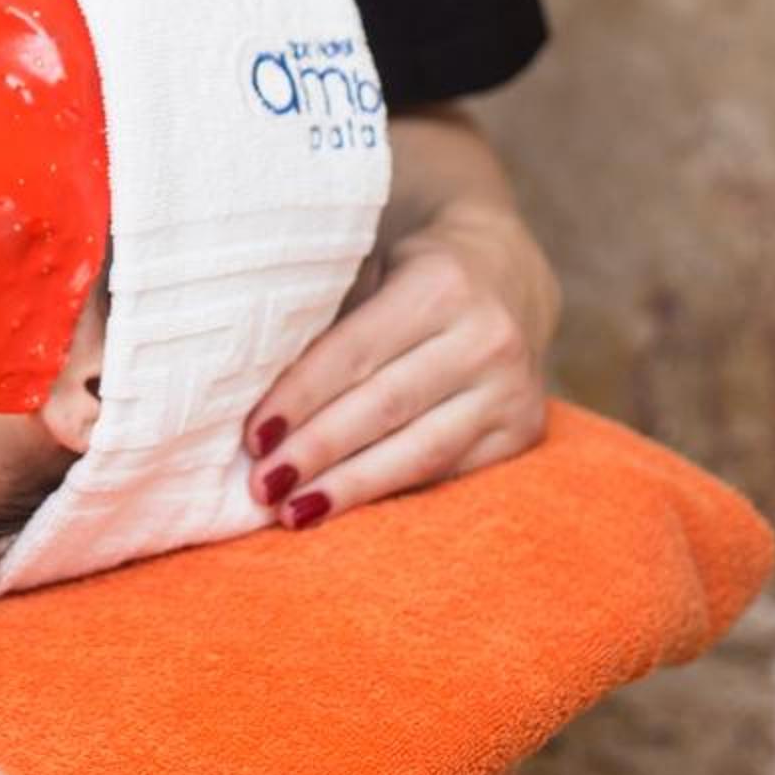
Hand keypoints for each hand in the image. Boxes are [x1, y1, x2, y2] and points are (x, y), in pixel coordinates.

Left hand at [241, 199, 556, 531]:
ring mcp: (512, 389)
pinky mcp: (525, 430)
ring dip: (350, 487)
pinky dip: (392, 491)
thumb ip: (329, 314)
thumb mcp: (371, 262)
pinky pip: (449, 471)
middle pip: (385, 407)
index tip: (254, 437)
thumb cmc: (408, 267)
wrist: (506, 272)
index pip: (357, 352)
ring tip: (293, 512)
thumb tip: (250, 383)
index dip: (302, 398)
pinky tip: (347, 507)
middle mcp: (486, 337)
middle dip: (318, 452)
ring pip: (420, 451)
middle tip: (263, 486)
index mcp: (441, 284)